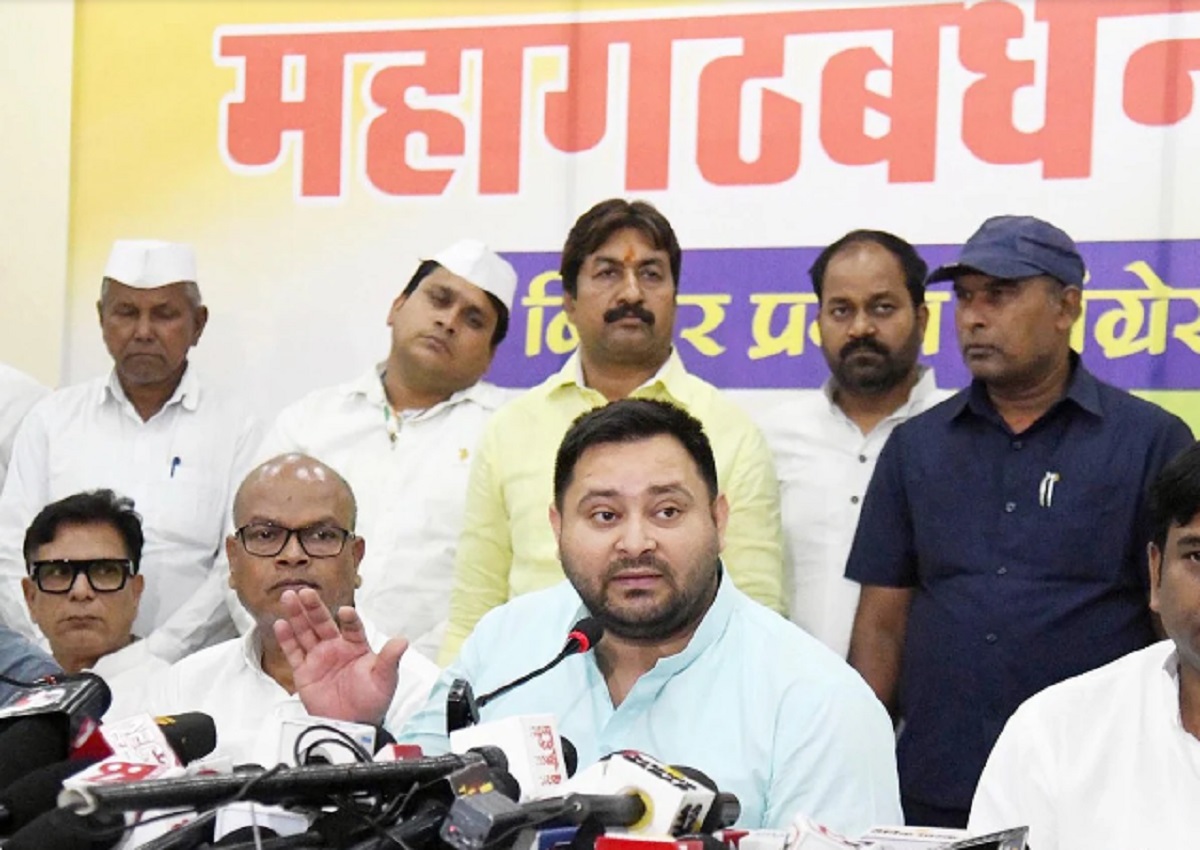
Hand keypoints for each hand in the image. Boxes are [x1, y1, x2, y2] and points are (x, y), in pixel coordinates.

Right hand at [274, 587, 408, 724]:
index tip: (345, 612)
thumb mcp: (384, 679)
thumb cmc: (372, 701)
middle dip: (314, 607)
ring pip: (305, 632)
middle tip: (306, 592)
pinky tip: (281, 624)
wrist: (353, 725)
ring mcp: (319, 658)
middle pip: (322, 623)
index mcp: (356, 646)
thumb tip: (402, 641)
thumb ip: (389, 659)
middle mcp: (336, 648)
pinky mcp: (304, 672)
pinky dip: (286, 639)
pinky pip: (294, 652)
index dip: (348, 619)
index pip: (351, 627)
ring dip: (297, 615)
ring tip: (289, 597)